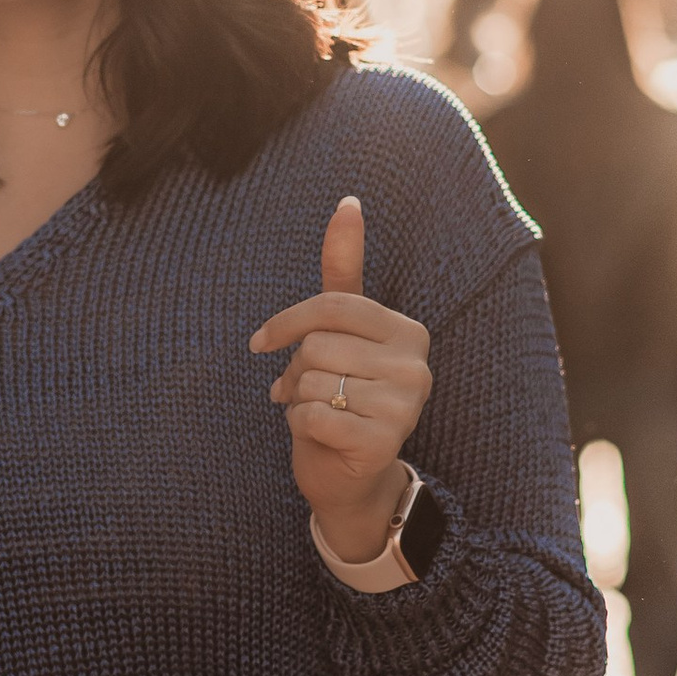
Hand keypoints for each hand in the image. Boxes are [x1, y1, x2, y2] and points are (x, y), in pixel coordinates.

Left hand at [250, 197, 431, 565]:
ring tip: (314, 411)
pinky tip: (318, 435)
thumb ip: (344, 270)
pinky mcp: (383, 442)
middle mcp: (417, 366)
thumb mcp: (340, 331)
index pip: (332, 306)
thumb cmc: (341, 394)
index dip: (285, 323)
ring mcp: (405, 407)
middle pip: (318, 345)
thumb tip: (348, 201)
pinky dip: (299, 427)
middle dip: (296, 370)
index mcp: (408, 332)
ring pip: (312, 380)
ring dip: (296, 400)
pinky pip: (312, 417)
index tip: (260, 342)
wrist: (350, 474)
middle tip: (304, 391)